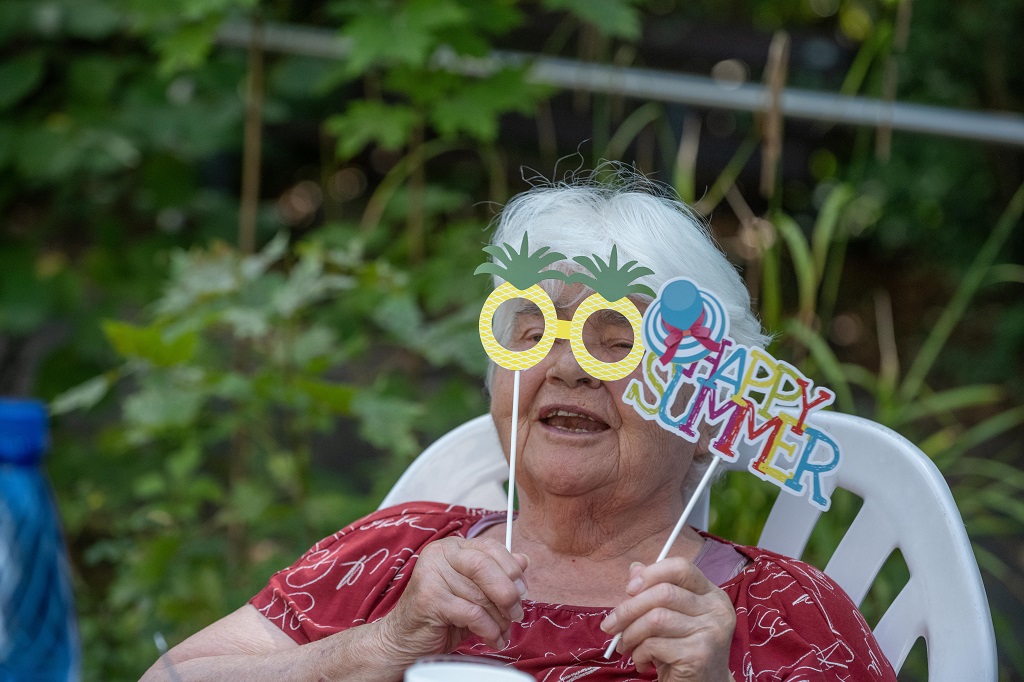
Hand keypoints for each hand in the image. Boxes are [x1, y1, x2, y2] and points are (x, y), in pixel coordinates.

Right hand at [376, 537, 528, 664]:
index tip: (522, 590)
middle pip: (485, 566)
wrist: (404, 640)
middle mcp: (440, 554)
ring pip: (480, 594)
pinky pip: (472, 613)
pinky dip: (487, 629)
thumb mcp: (474, 592)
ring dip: (499, 619)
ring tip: (501, 631)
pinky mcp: (429, 598)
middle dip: (507, 593)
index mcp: (453, 548)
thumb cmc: (442, 615)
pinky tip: (491, 638)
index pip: (490, 547)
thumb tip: (524, 560)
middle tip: (516, 613)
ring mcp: (431, 574)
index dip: (511, 569)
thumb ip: (497, 575)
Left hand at [600, 559, 735, 681]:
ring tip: (626, 647)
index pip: (681, 567)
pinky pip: (654, 644)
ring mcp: (711, 632)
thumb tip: (634, 568)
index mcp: (711, 595)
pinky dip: (639, 654)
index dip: (651, 573)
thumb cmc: (680, 651)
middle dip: (628, 609)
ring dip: (630, 634)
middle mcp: (716, 610)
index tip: (629, 589)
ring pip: (656, 618)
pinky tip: (642, 663)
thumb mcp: (668, 618)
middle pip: (663, 592)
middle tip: (610, 626)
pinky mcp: (699, 655)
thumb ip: (654, 591)